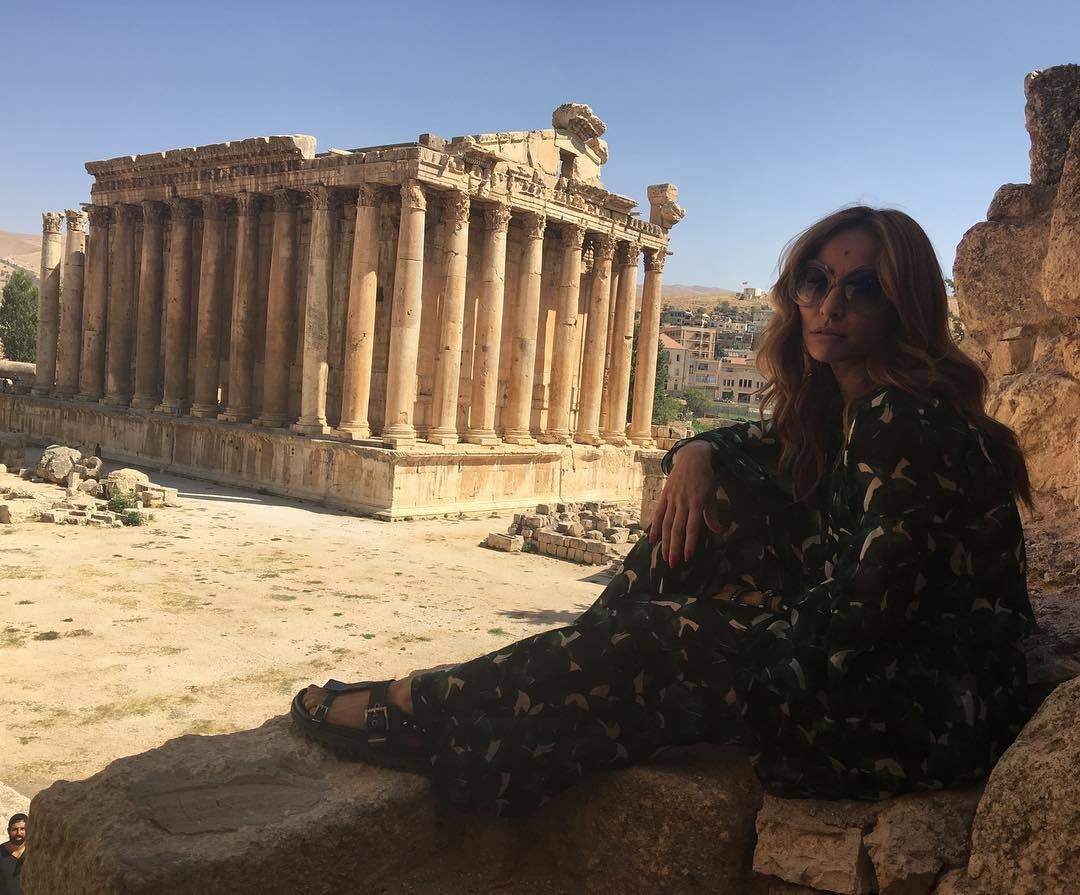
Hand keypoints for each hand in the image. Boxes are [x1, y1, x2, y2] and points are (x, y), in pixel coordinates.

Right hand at [648, 440, 722, 567]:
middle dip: (675, 548)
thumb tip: (719, 531)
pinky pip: (658, 513)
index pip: (692, 527)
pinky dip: (655, 526)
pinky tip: (652, 539)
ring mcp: (672, 499)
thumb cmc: (705, 477)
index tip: (688, 557)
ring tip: (664, 556)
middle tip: (673, 564)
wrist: (692, 457)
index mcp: (697, 502)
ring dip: (665, 542)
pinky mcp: (665, 495)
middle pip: (677, 529)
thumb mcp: (712, 494)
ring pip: (667, 524)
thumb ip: (712, 514)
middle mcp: (683, 502)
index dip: (690, 543)